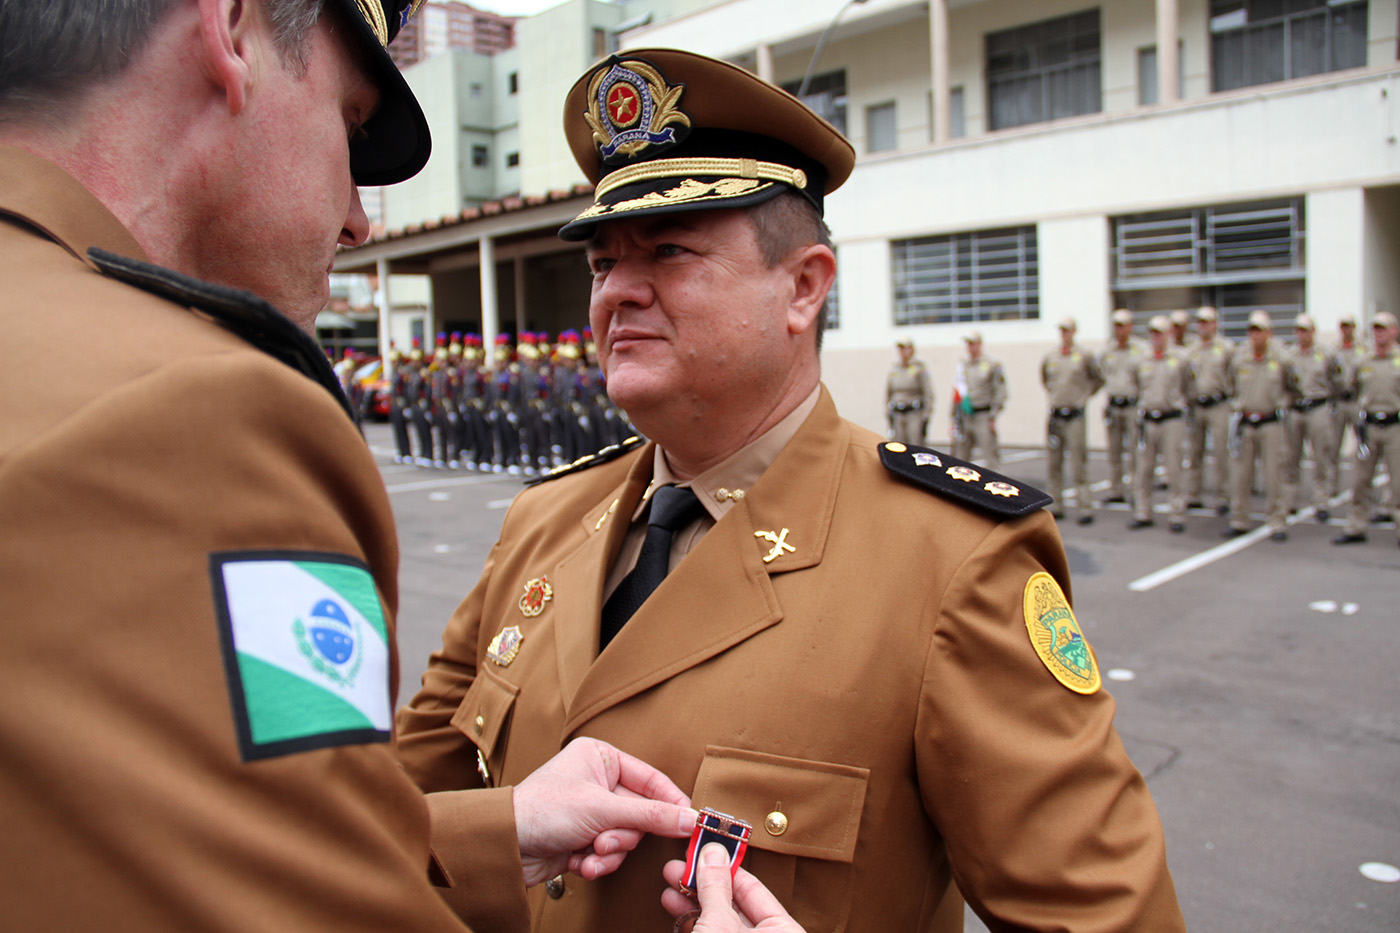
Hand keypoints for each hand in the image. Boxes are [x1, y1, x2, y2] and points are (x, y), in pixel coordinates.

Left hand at [513, 737, 694, 885]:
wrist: (504, 845)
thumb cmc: (543, 811)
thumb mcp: (602, 810)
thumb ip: (650, 816)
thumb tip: (688, 819)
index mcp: (601, 757)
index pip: (650, 779)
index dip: (670, 802)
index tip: (689, 823)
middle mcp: (597, 780)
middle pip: (639, 814)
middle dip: (622, 834)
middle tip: (606, 841)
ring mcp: (591, 810)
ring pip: (625, 836)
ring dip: (609, 851)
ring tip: (589, 853)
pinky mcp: (583, 836)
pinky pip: (609, 851)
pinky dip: (596, 861)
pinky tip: (579, 863)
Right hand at [660, 844, 805, 931]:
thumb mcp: (720, 922)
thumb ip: (715, 886)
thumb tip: (713, 851)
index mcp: (784, 931)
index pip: (754, 888)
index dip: (726, 866)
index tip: (705, 847)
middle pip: (733, 902)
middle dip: (703, 881)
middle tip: (682, 861)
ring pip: (718, 918)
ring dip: (691, 898)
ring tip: (671, 878)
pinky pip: (709, 931)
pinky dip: (691, 919)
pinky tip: (673, 902)